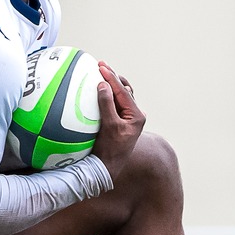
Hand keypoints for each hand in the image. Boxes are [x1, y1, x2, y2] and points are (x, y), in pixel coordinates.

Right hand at [89, 62, 145, 179]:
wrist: (107, 169)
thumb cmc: (109, 150)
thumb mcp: (109, 126)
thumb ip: (107, 105)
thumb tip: (103, 85)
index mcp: (137, 116)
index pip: (123, 91)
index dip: (111, 77)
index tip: (101, 66)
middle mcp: (134, 115)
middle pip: (123, 90)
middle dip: (112, 78)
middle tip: (100, 65)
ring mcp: (126, 119)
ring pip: (119, 96)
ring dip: (110, 85)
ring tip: (100, 73)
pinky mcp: (118, 122)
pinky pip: (113, 104)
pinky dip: (106, 95)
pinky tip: (97, 90)